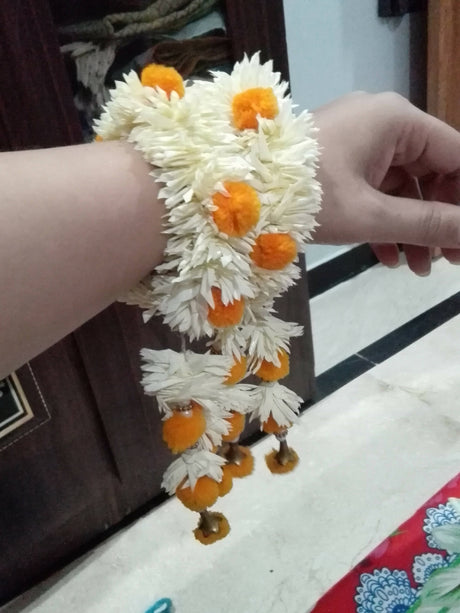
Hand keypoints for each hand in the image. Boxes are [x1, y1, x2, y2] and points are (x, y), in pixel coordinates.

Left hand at [312, 92, 459, 274]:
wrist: (235, 191)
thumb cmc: (306, 196)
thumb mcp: (371, 215)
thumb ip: (427, 224)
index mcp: (396, 121)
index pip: (456, 157)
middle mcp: (380, 123)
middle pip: (431, 173)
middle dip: (439, 220)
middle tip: (448, 261)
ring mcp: (356, 141)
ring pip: (401, 187)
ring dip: (411, 228)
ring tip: (418, 268)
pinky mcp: (337, 161)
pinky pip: (373, 190)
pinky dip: (382, 222)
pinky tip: (386, 257)